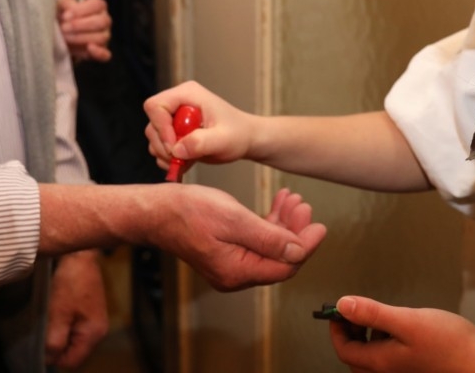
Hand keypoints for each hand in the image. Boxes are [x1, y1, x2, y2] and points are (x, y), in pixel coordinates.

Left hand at [45, 249, 108, 369]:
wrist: (80, 255)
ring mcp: (96, 321)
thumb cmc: (71, 282)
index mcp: (93, 334)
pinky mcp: (91, 313)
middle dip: (58, 346)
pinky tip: (58, 313)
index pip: (71, 362)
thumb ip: (54, 340)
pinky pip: (76, 329)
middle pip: (74, 352)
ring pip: (74, 341)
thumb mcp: (58, 313)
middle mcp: (99, 331)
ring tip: (51, 319)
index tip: (41, 344)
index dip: (54, 358)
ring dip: (60, 335)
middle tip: (45, 329)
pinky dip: (65, 326)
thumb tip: (49, 360)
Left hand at [58, 0, 111, 61]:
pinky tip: (88, 48)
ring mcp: (105, 36)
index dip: (81, 10)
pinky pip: (105, 54)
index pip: (97, 5)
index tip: (65, 16)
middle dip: (80, 25)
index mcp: (98, 6)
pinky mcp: (101, 51)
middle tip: (63, 28)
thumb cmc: (64, 15)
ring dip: (81, 38)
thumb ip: (65, 5)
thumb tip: (68, 14)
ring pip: (101, 38)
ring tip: (65, 38)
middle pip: (101, 22)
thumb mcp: (62, 5)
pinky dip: (98, 52)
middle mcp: (104, 20)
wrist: (61, 31)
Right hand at [143, 81, 256, 173]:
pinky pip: (159, 148)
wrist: (245, 140)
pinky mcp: (174, 132)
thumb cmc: (238, 133)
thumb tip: (177, 150)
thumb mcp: (223, 139)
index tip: (175, 147)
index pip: (156, 105)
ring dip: (166, 155)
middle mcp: (177, 103)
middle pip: (153, 124)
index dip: (161, 127)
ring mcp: (174, 118)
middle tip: (182, 158)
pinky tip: (187, 163)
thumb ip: (201, 142)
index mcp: (187, 94)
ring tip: (187, 161)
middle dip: (164, 145)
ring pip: (154, 138)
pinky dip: (169, 160)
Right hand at [153, 185, 325, 291]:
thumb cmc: (187, 212)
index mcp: (238, 271)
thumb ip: (268, 238)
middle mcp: (235, 274)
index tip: (319, 225)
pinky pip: (255, 243)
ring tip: (292, 200)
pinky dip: (268, 224)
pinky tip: (276, 205)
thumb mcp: (234, 219)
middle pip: (279, 258)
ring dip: (283, 224)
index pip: (285, 266)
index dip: (305, 245)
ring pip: (269, 248)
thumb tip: (298, 250)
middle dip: (296, 231)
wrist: (155, 211)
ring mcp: (230, 265)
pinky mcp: (226, 253)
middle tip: (303, 205)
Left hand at [327, 296, 474, 372]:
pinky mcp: (415, 371)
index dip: (336, 328)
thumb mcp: (407, 321)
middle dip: (351, 333)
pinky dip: (386, 344)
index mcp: (380, 363)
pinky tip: (401, 329)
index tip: (336, 309)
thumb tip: (342, 305)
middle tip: (353, 311)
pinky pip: (389, 361)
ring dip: (369, 338)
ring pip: (373, 360)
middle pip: (356, 358)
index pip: (344, 350)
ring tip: (379, 317)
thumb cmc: (450, 345)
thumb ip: (373, 313)